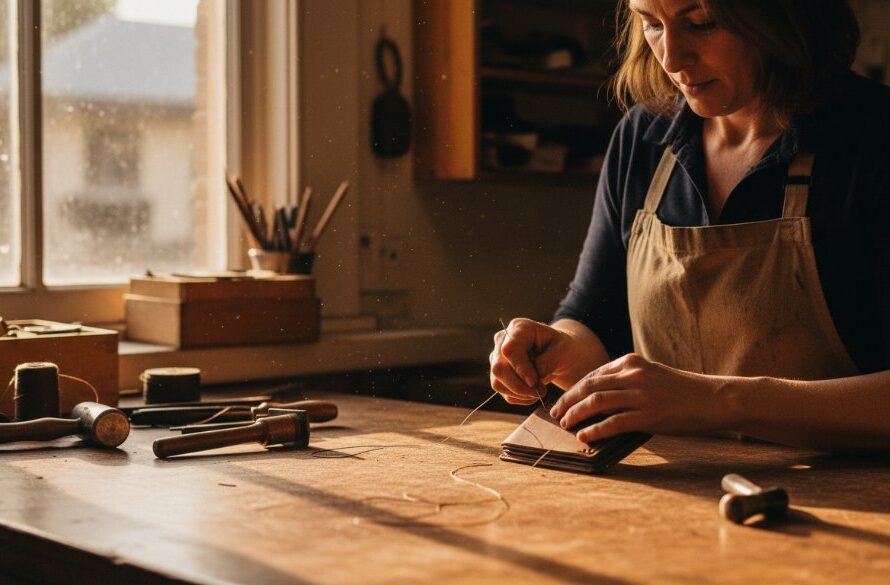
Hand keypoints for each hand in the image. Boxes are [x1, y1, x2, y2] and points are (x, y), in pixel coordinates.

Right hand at [489, 318, 574, 404]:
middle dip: (520, 386)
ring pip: (498, 383)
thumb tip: (532, 380)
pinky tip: (534, 393)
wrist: (557, 354)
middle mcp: (502, 341)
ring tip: (540, 391)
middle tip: (541, 392)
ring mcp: (497, 358)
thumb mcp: (562, 350)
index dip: (521, 369)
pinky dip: (520, 398)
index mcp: (519, 328)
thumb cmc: (560, 347)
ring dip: (520, 394)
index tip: (536, 382)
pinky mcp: (498, 374)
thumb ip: (548, 362)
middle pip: (498, 368)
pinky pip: (504, 392)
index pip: (509, 350)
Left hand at [549, 353, 733, 442]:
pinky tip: (584, 437)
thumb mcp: (650, 375)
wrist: (713, 399)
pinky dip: (595, 430)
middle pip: (589, 386)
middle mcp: (632, 375)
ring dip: (576, 414)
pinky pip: (614, 422)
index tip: (562, 401)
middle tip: (555, 414)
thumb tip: (599, 397)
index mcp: (630, 362)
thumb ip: (626, 381)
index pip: (592, 375)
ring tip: (565, 425)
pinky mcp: (649, 415)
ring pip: (596, 402)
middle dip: (568, 401)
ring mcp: (641, 394)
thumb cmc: (681, 391)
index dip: (573, 389)